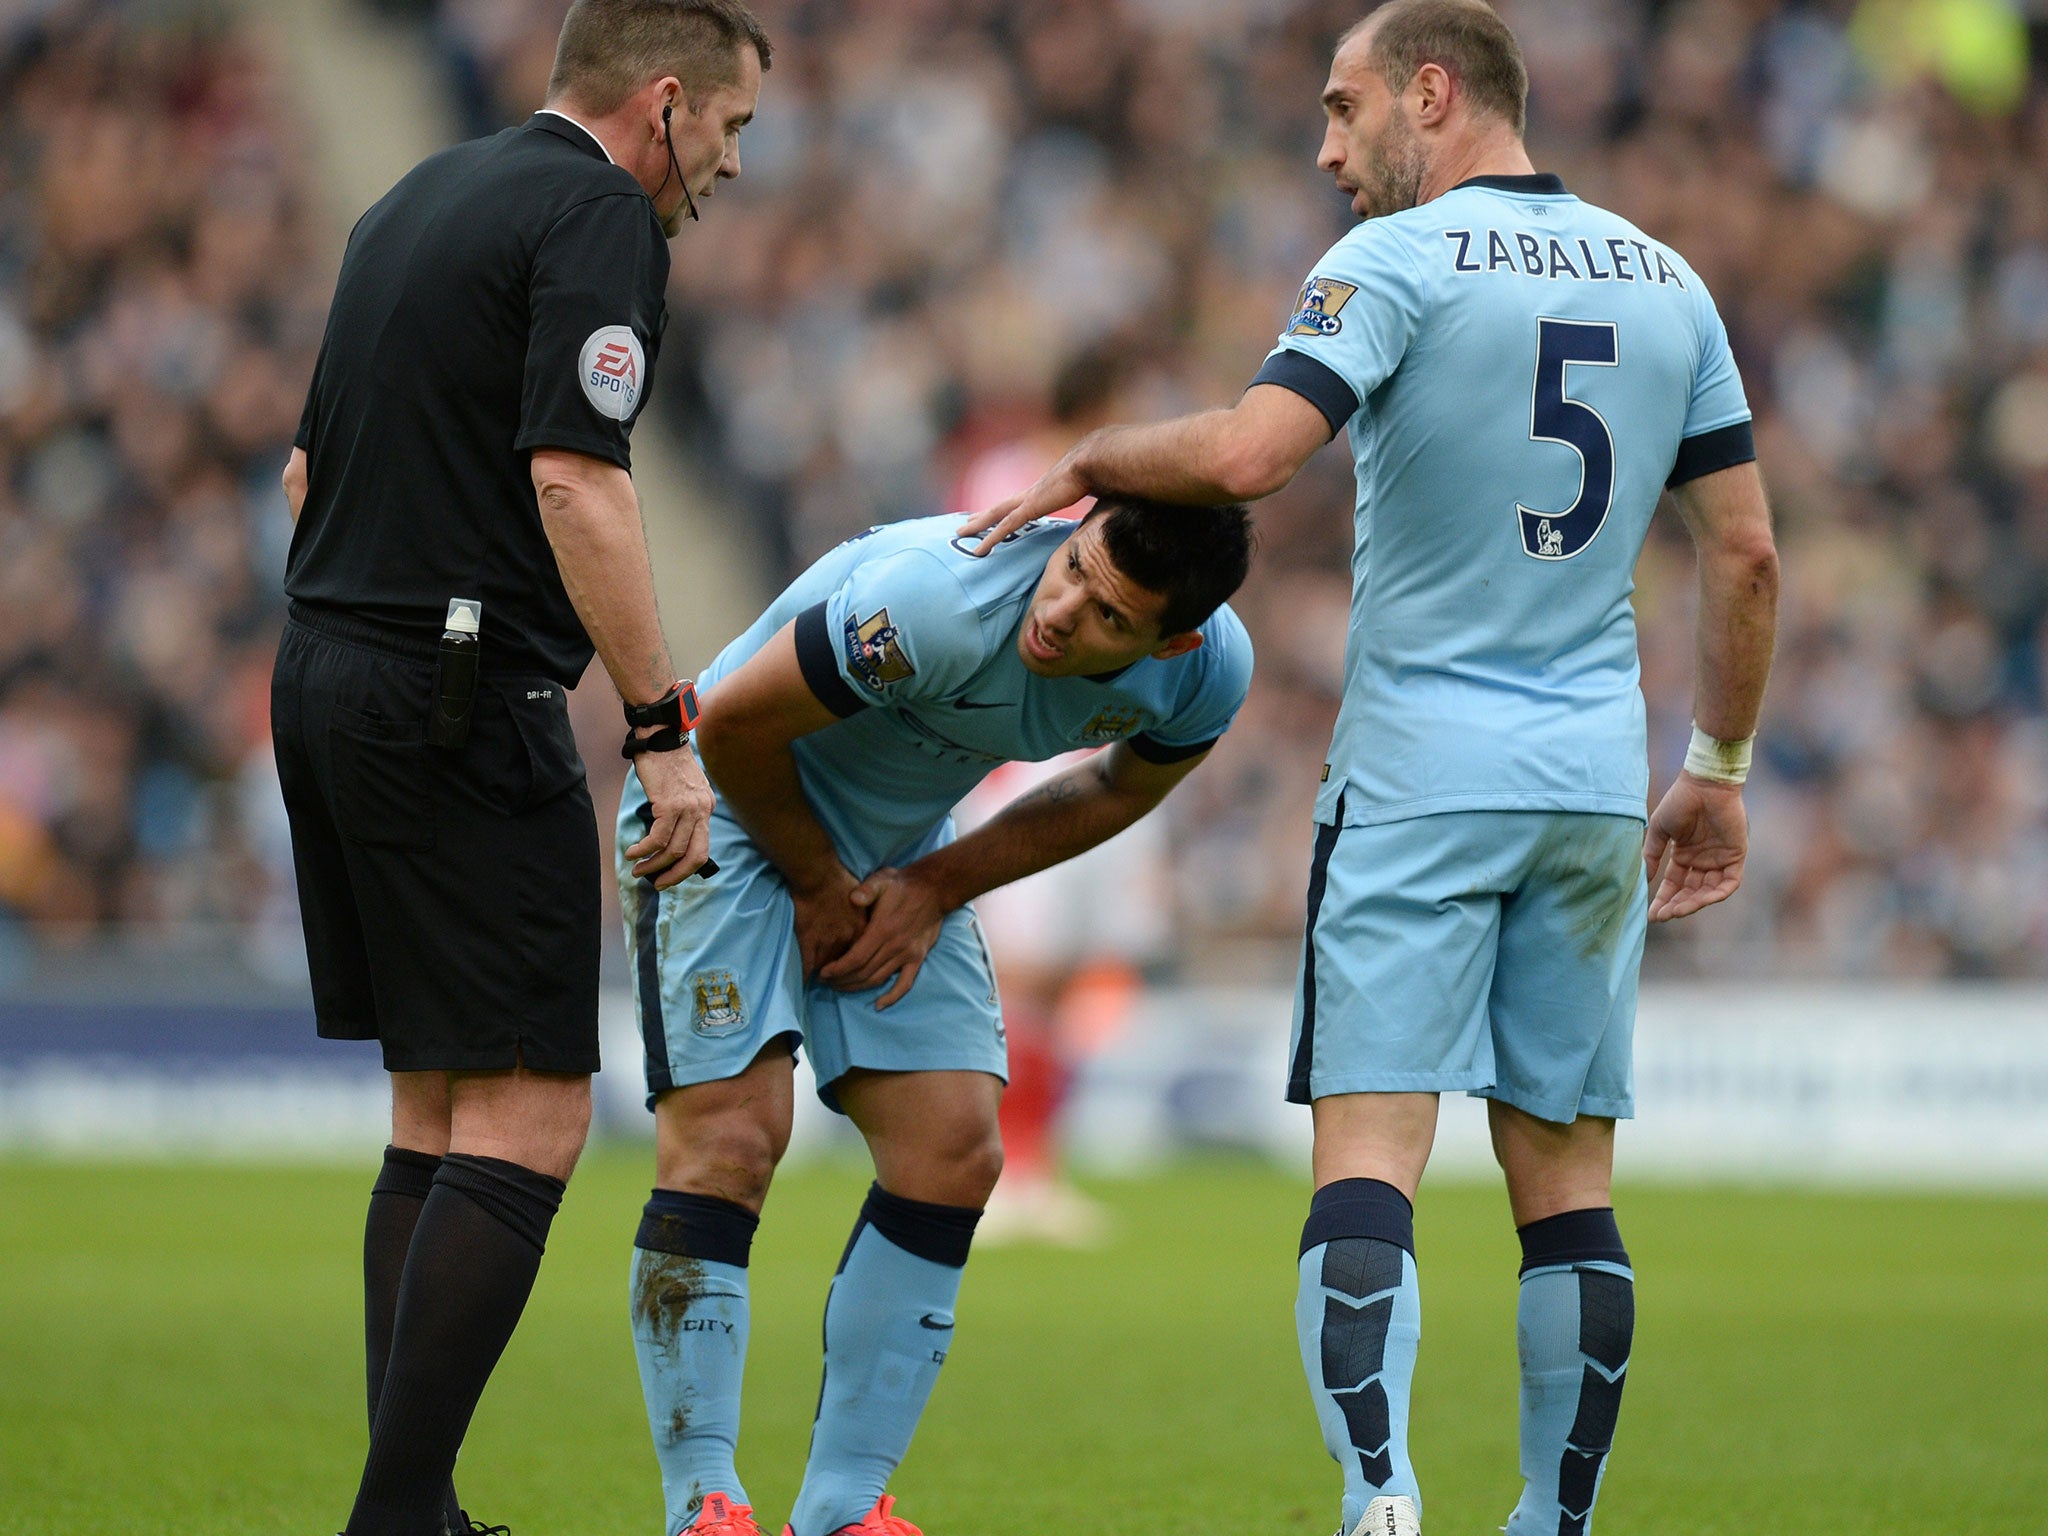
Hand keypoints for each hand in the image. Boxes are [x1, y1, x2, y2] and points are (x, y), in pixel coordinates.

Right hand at [625, 743, 714, 887]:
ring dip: (653, 864)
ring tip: (638, 869)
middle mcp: (702, 809)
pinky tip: (633, 852)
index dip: (686, 868)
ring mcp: (688, 808)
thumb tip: (669, 837)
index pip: (702, 848)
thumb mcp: (683, 787)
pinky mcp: (669, 804)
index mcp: (706, 807)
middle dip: (675, 876)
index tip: (669, 875)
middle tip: (657, 883)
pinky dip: (644, 850)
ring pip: (673, 850)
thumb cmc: (665, 761)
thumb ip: (683, 810)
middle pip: (694, 856)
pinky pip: (658, 838)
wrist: (659, 735)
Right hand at [790, 864, 866, 978]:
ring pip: (827, 968)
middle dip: (843, 975)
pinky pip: (806, 965)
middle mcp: (847, 939)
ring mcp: (827, 942)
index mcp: (862, 928)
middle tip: (837, 980)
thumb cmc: (840, 879)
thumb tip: (867, 915)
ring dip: (825, 976)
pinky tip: (801, 982)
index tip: (853, 967)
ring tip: (821, 981)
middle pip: (847, 965)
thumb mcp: (867, 892)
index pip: (863, 953)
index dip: (858, 962)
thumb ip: (869, 908)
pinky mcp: (809, 941)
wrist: (818, 875)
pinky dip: (804, 975)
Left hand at [817, 864, 948, 1008]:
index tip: (824, 973)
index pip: (856, 958)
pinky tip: (878, 1005)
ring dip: (857, 987)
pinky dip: (892, 997)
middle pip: (864, 972)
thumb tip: (853, 898)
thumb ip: (867, 889)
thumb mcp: (882, 880)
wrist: (934, 890)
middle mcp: (895, 946)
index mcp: (883, 929)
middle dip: (842, 980)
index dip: (838, 969)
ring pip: (878, 979)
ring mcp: (908, 955)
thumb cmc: (903, 885)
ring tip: (841, 987)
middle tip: (827, 981)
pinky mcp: (917, 958)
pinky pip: (905, 984)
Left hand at [956, 452, 1089, 555]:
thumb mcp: (1093, 490)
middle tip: (965, 523)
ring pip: (995, 515)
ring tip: (960, 533)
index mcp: (1045, 491)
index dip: (1006, 510)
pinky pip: (1005, 527)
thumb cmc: (1100, 474)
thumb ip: (1093, 497)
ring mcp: (1029, 499)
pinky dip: (991, 539)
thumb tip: (1108, 502)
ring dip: (977, 525)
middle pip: (1000, 507)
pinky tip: (980, 550)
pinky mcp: (1030, 507)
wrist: (1095, 462)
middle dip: (982, 516)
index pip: (1019, 503)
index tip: (996, 515)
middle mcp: (1032, 493)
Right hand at [1642, 772, 1748, 921]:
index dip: (1664, 899)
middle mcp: (1702, 860)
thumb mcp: (1660, 830)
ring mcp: (1720, 859)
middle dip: (1677, 905)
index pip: (1674, 884)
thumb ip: (1653, 855)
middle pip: (1690, 891)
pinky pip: (1729, 883)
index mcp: (1685, 855)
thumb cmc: (1680, 801)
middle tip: (1663, 916)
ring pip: (1708, 891)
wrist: (1704, 784)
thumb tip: (1644, 880)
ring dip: (1694, 903)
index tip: (1652, 914)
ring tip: (1678, 910)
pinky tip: (1701, 900)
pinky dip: (1717, 894)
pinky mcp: (1736, 856)